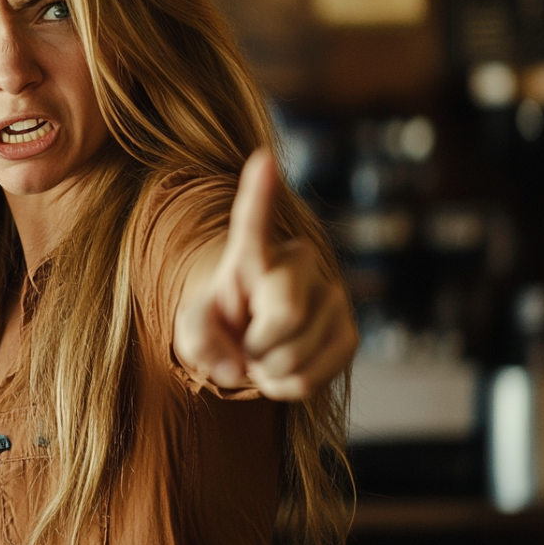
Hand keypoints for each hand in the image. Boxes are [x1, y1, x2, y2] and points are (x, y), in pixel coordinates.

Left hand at [172, 149, 356, 400]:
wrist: (253, 343)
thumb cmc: (220, 325)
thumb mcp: (193, 329)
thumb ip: (198, 341)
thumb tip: (235, 365)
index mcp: (251, 253)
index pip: (254, 222)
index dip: (259, 192)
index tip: (263, 158)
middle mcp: (298, 262)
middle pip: (284, 316)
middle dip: (254, 346)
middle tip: (245, 342)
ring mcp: (331, 294)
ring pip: (293, 358)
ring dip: (265, 371)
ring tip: (262, 352)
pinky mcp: (349, 333)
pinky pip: (308, 380)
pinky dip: (284, 387)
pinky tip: (281, 366)